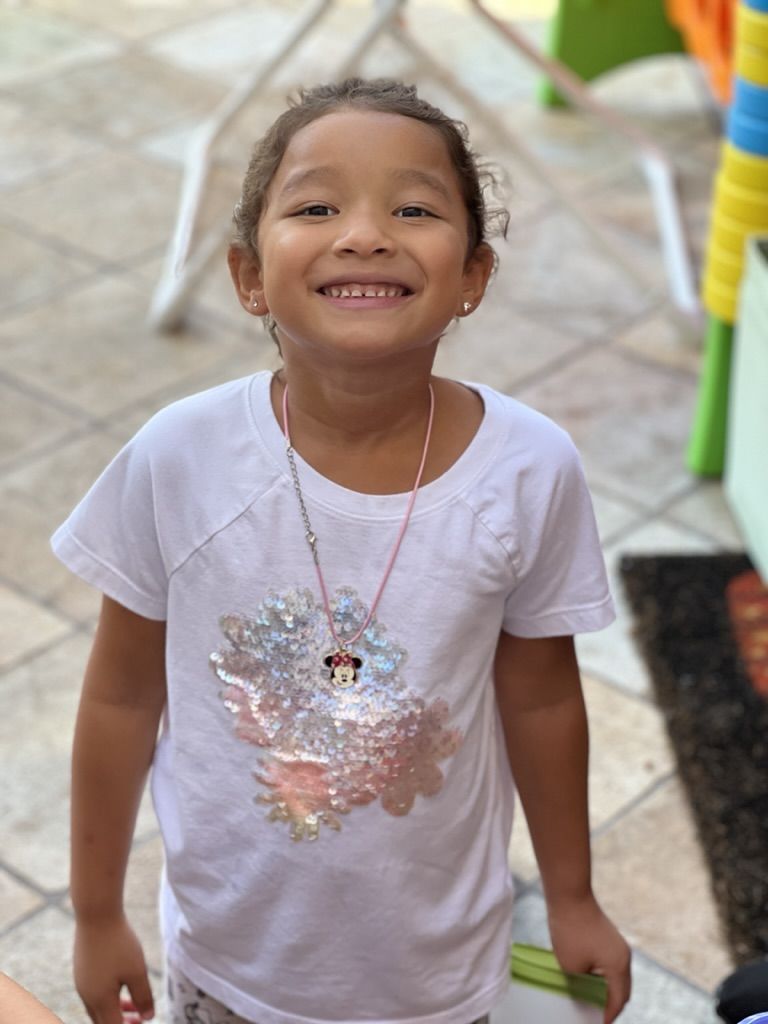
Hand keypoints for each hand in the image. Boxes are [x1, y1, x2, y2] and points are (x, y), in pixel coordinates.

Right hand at [73, 916, 154, 1023]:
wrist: (96, 915)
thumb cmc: (119, 943)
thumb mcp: (137, 971)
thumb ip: (143, 996)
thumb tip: (148, 1017)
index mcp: (100, 1000)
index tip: (141, 1021)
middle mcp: (87, 996)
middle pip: (102, 1022)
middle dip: (121, 1023)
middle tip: (139, 1019)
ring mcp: (82, 983)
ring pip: (97, 1008)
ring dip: (115, 1011)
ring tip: (132, 1006)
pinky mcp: (81, 970)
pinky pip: (94, 994)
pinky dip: (108, 997)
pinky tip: (119, 984)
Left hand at [547, 894, 630, 1023]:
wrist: (569, 896)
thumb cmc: (570, 932)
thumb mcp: (572, 967)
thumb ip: (580, 986)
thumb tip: (583, 996)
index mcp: (619, 968)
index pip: (617, 1002)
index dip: (607, 1017)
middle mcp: (624, 957)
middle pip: (622, 992)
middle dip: (610, 1006)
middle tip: (594, 1017)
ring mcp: (619, 946)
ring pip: (617, 978)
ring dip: (606, 990)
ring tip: (589, 1001)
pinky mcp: (610, 938)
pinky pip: (611, 966)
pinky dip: (604, 977)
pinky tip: (588, 981)